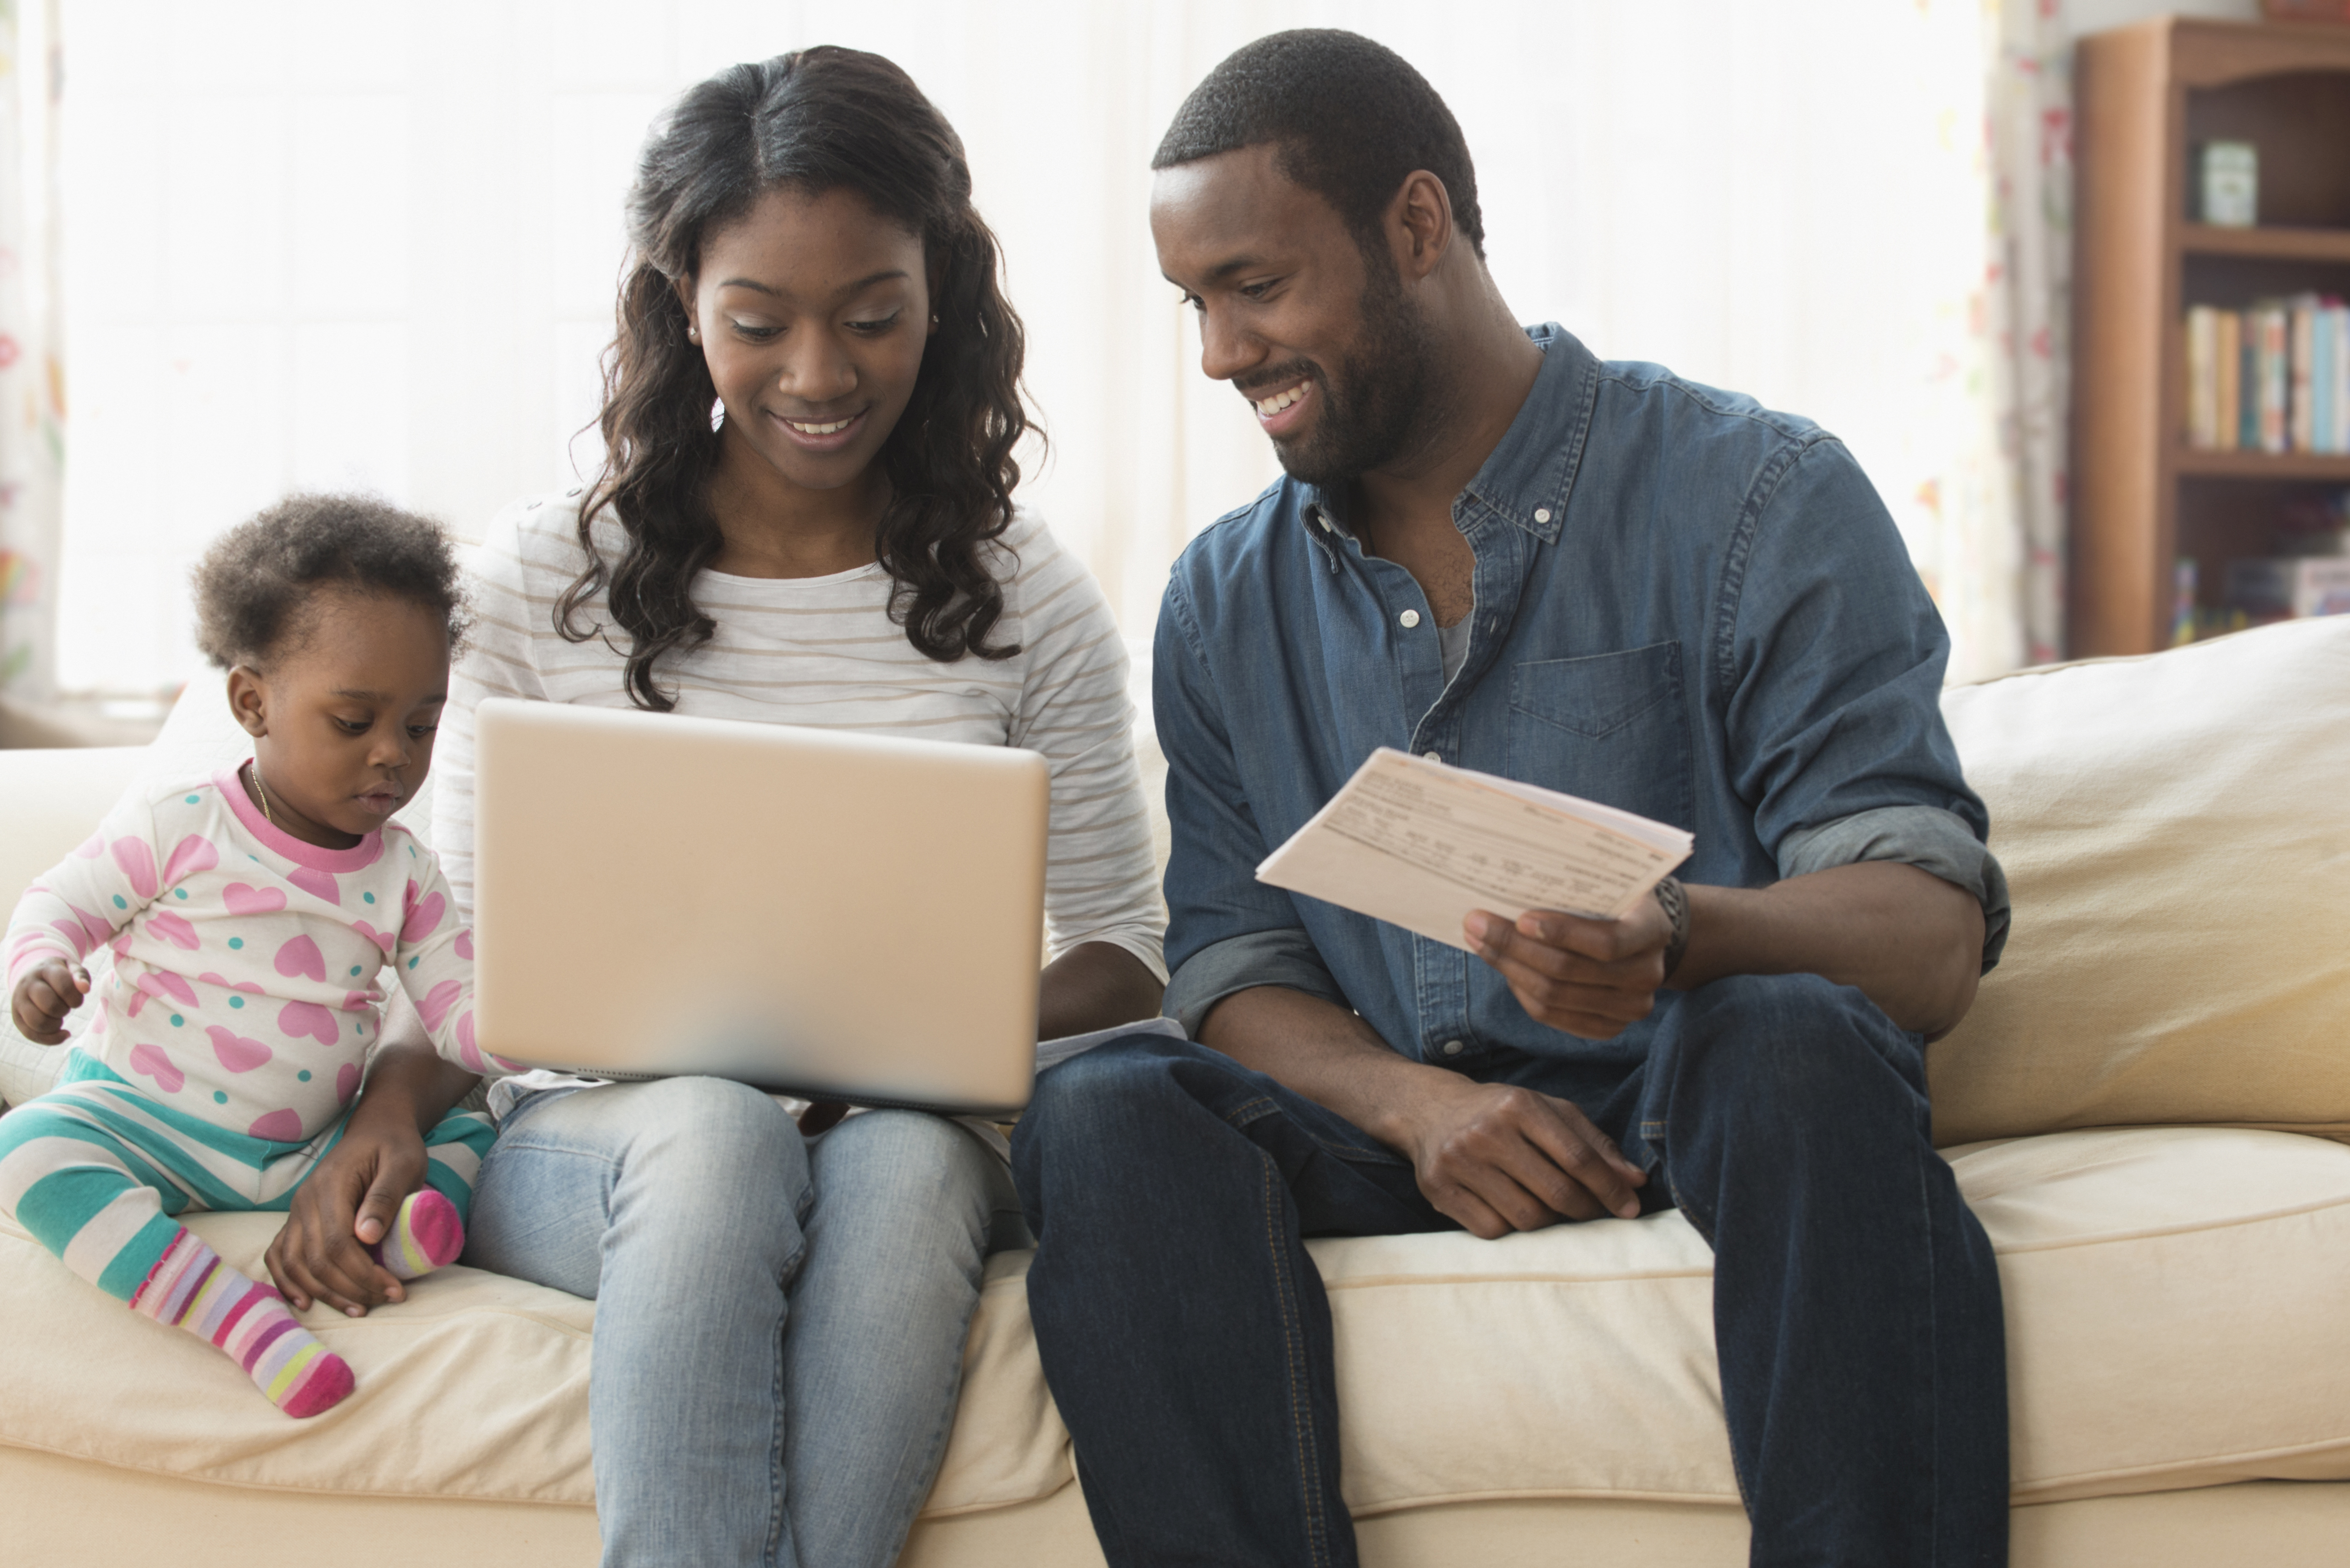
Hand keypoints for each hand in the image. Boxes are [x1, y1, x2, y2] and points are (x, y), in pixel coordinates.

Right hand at [10, 959, 89, 1044]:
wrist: (33, 975)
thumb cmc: (59, 974)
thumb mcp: (71, 968)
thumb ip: (81, 976)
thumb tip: (85, 988)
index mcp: (45, 970)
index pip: (63, 986)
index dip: (76, 997)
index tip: (77, 999)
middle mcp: (28, 985)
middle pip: (50, 1006)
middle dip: (65, 1010)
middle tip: (66, 1006)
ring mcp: (19, 1002)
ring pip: (38, 1022)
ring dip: (56, 1025)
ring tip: (60, 1017)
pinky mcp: (16, 1017)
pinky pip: (31, 1034)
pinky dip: (51, 1038)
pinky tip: (63, 1033)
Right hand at [265, 1108, 426, 1315]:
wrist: (376, 1129)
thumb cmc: (395, 1147)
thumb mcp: (403, 1163)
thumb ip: (386, 1196)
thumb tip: (367, 1236)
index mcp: (330, 1186)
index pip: (337, 1244)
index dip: (363, 1273)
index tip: (394, 1290)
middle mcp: (305, 1201)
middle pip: (316, 1260)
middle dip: (350, 1288)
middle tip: (385, 1300)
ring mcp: (296, 1211)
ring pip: (295, 1263)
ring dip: (324, 1292)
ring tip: (358, 1308)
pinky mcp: (296, 1219)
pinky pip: (279, 1254)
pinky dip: (288, 1281)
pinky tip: (306, 1301)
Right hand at [1394, 1073, 1646, 1237]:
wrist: (1429, 1110)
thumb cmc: (1501, 1113)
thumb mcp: (1548, 1111)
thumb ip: (1594, 1144)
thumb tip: (1636, 1181)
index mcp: (1519, 1105)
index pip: (1578, 1157)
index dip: (1610, 1188)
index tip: (1631, 1207)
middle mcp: (1487, 1132)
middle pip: (1555, 1192)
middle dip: (1585, 1209)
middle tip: (1592, 1211)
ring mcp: (1459, 1162)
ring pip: (1526, 1218)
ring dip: (1548, 1221)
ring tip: (1548, 1206)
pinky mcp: (1439, 1189)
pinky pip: (1492, 1230)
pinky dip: (1511, 1228)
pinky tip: (1511, 1209)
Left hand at [1465, 898, 1671, 1039]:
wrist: (1643, 937)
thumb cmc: (1617, 901)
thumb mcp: (1610, 882)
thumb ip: (1577, 883)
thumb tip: (1512, 883)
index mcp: (1653, 930)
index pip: (1608, 942)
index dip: (1562, 933)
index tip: (1521, 918)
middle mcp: (1647, 974)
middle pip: (1569, 971)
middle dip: (1515, 947)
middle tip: (1477, 924)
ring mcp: (1631, 1007)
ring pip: (1554, 997)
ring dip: (1510, 969)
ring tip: (1481, 943)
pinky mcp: (1610, 1028)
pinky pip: (1553, 1016)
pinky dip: (1523, 993)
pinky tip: (1505, 969)